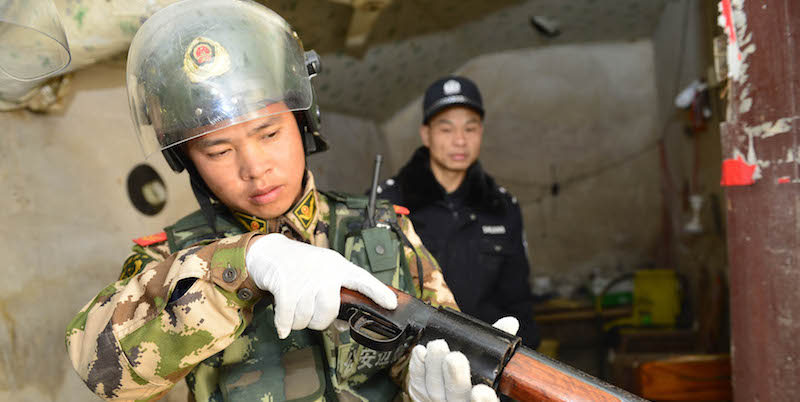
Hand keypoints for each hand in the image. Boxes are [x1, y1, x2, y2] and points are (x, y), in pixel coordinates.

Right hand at [245, 233, 396, 338]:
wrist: (270, 251)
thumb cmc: (301, 267)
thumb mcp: (323, 276)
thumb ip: (336, 299)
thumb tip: (344, 327)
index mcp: (338, 267)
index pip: (362, 279)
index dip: (378, 292)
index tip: (391, 304)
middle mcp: (325, 271)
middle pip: (329, 310)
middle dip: (320, 321)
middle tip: (312, 315)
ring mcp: (304, 277)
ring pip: (306, 318)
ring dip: (299, 321)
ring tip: (295, 308)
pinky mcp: (285, 284)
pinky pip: (288, 318)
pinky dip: (284, 325)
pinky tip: (284, 326)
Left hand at [407, 317, 518, 401]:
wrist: (449, 393)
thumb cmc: (473, 377)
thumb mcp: (490, 364)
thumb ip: (497, 344)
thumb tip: (510, 322)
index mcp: (482, 400)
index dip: (484, 401)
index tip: (481, 390)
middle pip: (457, 395)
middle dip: (455, 377)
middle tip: (454, 358)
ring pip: (434, 389)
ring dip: (434, 366)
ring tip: (438, 345)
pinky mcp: (421, 394)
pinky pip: (417, 383)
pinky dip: (418, 367)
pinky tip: (420, 352)